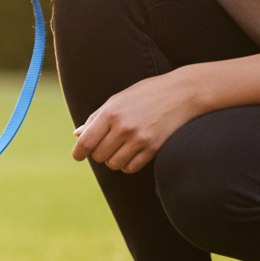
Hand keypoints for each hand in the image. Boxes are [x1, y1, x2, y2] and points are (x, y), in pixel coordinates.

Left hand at [72, 70, 201, 173]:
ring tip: (119, 149)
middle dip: (98, 154)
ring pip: (113, 164)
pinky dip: (127, 165)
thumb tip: (77, 135)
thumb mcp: (117, 100)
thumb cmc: (145, 94)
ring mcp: (139, 139)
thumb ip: (95, 118)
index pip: (86, 142)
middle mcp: (123, 127)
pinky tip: (130, 154)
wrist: (182, 93)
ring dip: (113, 160)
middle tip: (105, 145)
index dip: (78, 153)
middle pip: (98, 156)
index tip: (78, 156)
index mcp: (110, 113)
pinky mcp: (153, 148)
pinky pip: (130, 168)